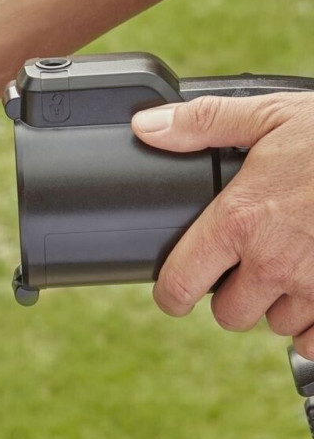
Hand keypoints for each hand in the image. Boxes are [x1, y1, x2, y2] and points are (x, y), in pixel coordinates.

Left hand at [132, 93, 313, 356]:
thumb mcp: (270, 114)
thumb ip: (203, 123)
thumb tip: (147, 127)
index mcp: (240, 220)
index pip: (179, 284)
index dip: (170, 293)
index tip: (174, 291)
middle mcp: (274, 262)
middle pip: (228, 314)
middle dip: (231, 296)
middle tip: (245, 268)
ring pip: (277, 324)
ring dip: (277, 304)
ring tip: (291, 268)